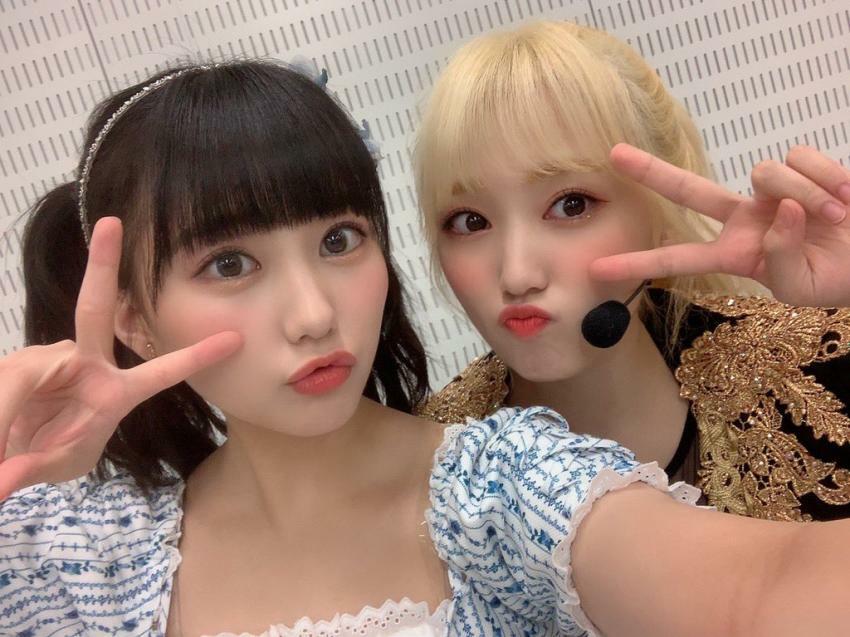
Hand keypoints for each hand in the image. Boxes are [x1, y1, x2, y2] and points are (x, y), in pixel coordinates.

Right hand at [0, 217, 241, 499]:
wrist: (6, 454)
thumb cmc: (45, 456)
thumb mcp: (50, 464)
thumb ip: (27, 470)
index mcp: (115, 394)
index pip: (161, 372)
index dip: (195, 356)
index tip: (233, 339)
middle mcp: (86, 367)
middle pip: (94, 311)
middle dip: (103, 265)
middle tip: (110, 223)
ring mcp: (50, 360)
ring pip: (39, 360)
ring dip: (15, 400)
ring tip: (10, 438)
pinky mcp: (18, 362)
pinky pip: (14, 373)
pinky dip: (3, 401)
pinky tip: (5, 426)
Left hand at [589, 144, 849, 306]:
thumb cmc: (833, 279)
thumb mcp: (799, 288)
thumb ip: (777, 259)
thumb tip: (775, 210)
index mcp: (734, 254)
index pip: (676, 259)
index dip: (638, 263)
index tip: (595, 269)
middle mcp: (742, 218)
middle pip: (688, 189)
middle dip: (651, 171)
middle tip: (613, 154)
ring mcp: (768, 191)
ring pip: (766, 172)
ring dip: (808, 196)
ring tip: (836, 219)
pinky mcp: (800, 168)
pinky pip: (800, 158)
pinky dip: (826, 178)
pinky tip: (844, 197)